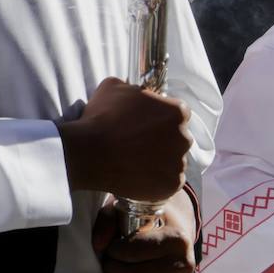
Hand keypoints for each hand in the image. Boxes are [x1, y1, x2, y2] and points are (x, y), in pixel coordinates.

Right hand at [58, 78, 191, 201]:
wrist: (89, 153)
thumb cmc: (101, 117)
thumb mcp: (113, 87)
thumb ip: (133, 88)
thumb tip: (135, 92)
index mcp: (177, 111)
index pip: (177, 114)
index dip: (160, 118)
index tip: (145, 124)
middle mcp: (184, 137)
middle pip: (178, 138)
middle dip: (163, 140)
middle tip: (138, 143)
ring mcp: (179, 163)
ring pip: (173, 161)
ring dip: (159, 161)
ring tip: (134, 161)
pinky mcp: (171, 185)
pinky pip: (168, 182)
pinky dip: (155, 180)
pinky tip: (136, 174)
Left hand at [94, 191, 195, 272]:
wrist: (174, 229)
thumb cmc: (147, 218)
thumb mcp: (128, 209)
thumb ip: (109, 220)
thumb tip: (98, 245)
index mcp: (177, 239)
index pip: (135, 252)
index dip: (114, 251)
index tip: (109, 247)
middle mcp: (183, 265)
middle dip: (112, 272)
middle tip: (106, 263)